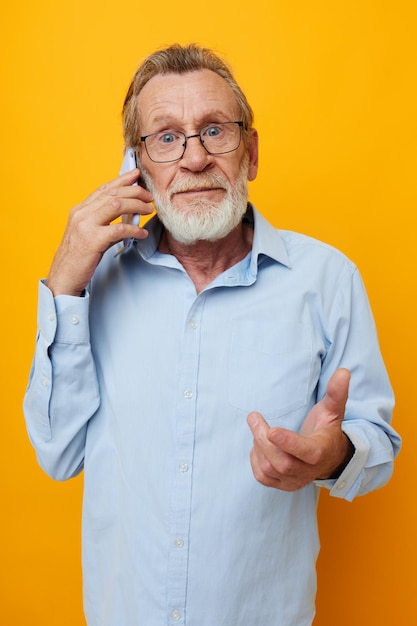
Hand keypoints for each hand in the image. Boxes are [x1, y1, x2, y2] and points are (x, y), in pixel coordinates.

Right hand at [46, 169, 153, 295]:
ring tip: (148, 210)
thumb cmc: (77, 258)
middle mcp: (81, 214)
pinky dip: (134, 230)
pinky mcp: (92, 241)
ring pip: (116, 205)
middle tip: (149, 197)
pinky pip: (119, 230)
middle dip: (134, 192)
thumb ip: (104, 222)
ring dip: (136, 206)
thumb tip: (128, 217)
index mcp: (80, 210)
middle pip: (112, 194)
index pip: (104, 189)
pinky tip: (142, 233)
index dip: (122, 180)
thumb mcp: (88, 234)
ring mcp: (86, 226)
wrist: (63, 277)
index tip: (136, 175)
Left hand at [247, 368, 352, 490]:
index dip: (288, 443)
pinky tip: (260, 445)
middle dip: (264, 440)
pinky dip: (256, 459)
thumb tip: (343, 372)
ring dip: (258, 446)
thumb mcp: (333, 410)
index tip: (272, 431)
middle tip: (254, 417)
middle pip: (281, 462)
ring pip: (269, 469)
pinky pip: (262, 477)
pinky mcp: (283, 485)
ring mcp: (295, 481)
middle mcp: (308, 471)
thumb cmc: (327, 429)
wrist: (328, 457)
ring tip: (258, 427)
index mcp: (321, 451)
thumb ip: (336, 392)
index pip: (306, 451)